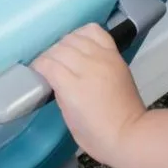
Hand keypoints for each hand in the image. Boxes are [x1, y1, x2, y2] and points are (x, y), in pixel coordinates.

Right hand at [32, 23, 146, 167]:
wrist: (131, 134)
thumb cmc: (96, 135)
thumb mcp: (68, 119)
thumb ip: (59, 93)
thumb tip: (54, 78)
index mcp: (73, 88)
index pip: (47, 64)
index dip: (38, 66)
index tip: (37, 72)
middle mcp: (88, 67)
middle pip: (59, 49)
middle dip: (49, 56)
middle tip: (49, 66)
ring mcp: (103, 58)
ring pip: (75, 37)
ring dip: (64, 44)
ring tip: (64, 55)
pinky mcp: (114, 54)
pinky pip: (96, 32)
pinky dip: (84, 33)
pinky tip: (80, 43)